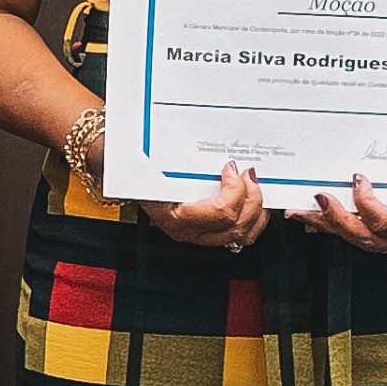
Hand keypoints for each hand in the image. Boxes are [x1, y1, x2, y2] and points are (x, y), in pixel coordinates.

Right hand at [143, 160, 266, 252]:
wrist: (131, 186)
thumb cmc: (138, 179)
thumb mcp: (146, 169)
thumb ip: (163, 164)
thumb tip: (178, 149)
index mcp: (175, 218)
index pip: (221, 213)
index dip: (235, 190)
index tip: (231, 168)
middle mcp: (189, 232)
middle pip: (236, 225)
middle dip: (251, 196)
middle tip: (248, 174)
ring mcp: (200, 236)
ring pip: (242, 235)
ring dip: (256, 209)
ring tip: (254, 187)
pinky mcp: (209, 234)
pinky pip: (240, 236)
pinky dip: (253, 218)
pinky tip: (252, 201)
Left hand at [307, 174, 386, 254]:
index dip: (368, 205)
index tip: (358, 180)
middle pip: (366, 237)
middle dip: (338, 218)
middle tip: (321, 198)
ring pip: (353, 237)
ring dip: (324, 223)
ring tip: (300, 210)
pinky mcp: (377, 235)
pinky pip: (350, 233)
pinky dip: (328, 223)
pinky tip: (311, 214)